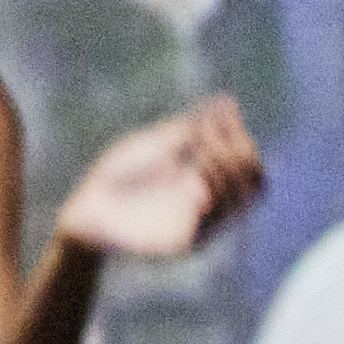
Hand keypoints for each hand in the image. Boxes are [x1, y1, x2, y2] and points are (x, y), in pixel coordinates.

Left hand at [51, 95, 266, 261]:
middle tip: (209, 137)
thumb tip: (227, 102)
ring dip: (229, 167)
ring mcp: (202, 224)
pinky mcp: (184, 242)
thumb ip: (192, 127)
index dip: (241, 137)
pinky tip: (196, 171)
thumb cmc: (118, 175)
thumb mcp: (159, 143)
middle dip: (241, 152)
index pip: (250, 163)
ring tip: (202, 151)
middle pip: (257, 182)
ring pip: (242, 199)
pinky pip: (214, 219)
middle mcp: (212, 204)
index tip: (216, 116)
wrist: (86, 209)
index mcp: (209, 180)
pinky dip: (213, 188)